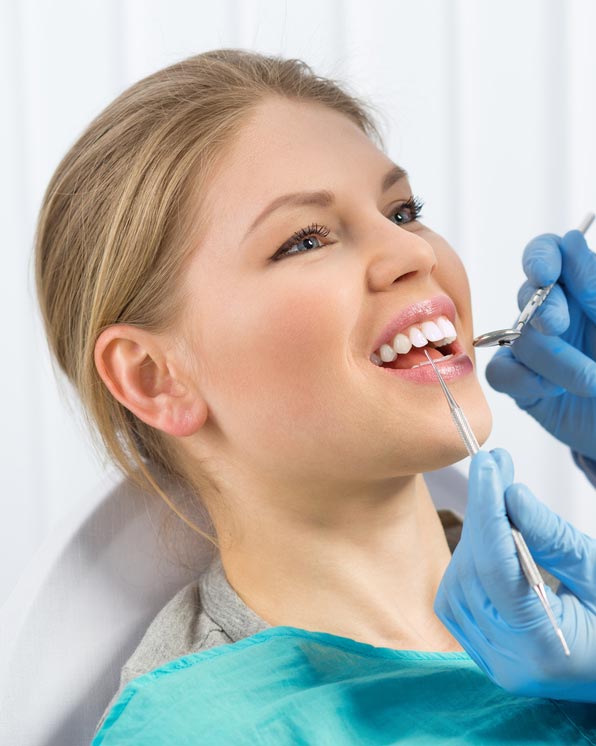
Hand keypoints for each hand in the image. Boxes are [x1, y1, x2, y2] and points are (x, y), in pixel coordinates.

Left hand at [434, 448, 595, 701]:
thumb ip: (555, 540)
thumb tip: (512, 495)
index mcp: (545, 648)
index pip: (495, 568)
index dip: (487, 509)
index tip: (488, 465)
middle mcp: (510, 662)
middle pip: (473, 573)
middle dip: (481, 514)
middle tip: (496, 467)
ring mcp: (495, 663)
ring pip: (457, 584)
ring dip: (474, 536)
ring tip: (497, 497)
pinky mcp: (488, 655)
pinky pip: (458, 600)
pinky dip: (470, 561)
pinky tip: (490, 536)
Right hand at [485, 230, 595, 461]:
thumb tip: (571, 242)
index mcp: (585, 291)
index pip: (550, 254)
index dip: (540, 257)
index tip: (545, 274)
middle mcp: (558, 315)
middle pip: (528, 294)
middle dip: (543, 309)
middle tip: (559, 327)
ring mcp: (538, 350)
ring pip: (518, 338)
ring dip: (555, 361)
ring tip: (591, 382)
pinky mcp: (524, 384)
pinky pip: (501, 372)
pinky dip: (523, 380)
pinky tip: (550, 391)